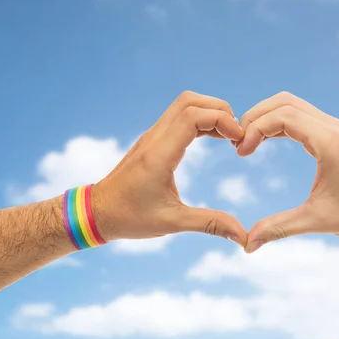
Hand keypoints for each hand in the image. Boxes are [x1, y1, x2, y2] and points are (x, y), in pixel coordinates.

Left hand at [92, 91, 246, 246]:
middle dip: (219, 110)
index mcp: (159, 155)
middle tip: (237, 135)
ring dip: (210, 112)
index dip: (222, 120)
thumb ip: (210, 224)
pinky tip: (214, 137)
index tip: (238, 141)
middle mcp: (155, 138)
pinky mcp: (152, 140)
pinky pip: (179, 117)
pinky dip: (200, 120)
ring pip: (184, 104)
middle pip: (190, 101)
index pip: (193, 116)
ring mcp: (152, 136)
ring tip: (229, 136)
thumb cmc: (130, 218)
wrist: (96, 212)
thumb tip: (243, 237)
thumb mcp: (172, 222)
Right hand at [237, 92, 338, 252]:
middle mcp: (333, 127)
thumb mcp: (318, 220)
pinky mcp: (336, 132)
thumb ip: (280, 228)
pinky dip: (280, 122)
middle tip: (239, 142)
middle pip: (284, 102)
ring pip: (292, 104)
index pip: (282, 116)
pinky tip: (267, 140)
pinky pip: (302, 115)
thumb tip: (248, 245)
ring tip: (249, 141)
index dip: (255, 129)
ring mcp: (336, 127)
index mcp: (329, 142)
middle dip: (256, 117)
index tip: (241, 152)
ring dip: (267, 117)